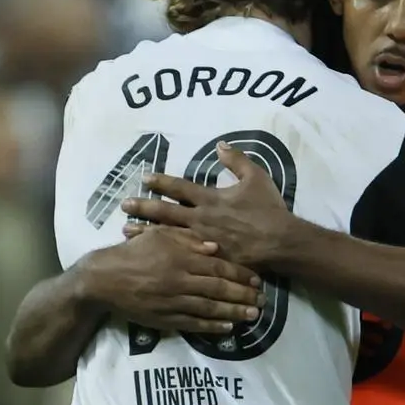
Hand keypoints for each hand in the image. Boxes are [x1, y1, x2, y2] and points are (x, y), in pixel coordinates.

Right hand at [93, 226, 261, 336]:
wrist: (104, 280)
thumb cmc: (133, 253)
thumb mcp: (159, 237)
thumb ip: (188, 240)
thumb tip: (215, 247)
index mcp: (181, 258)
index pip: (218, 267)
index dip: (240, 274)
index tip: (257, 280)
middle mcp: (181, 281)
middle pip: (219, 289)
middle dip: (243, 295)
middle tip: (262, 300)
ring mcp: (174, 303)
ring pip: (210, 309)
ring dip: (234, 313)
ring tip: (252, 316)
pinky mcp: (166, 319)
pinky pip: (194, 324)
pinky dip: (212, 326)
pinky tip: (227, 328)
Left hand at [122, 143, 295, 269]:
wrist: (280, 242)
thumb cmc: (269, 210)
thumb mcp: (256, 177)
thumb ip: (236, 160)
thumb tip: (219, 145)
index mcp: (210, 198)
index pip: (179, 187)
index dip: (161, 182)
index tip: (145, 178)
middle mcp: (201, 218)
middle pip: (165, 211)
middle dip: (143, 206)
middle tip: (124, 204)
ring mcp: (202, 240)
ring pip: (168, 234)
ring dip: (145, 232)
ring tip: (125, 230)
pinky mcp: (207, 259)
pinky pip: (181, 256)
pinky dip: (164, 254)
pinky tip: (150, 255)